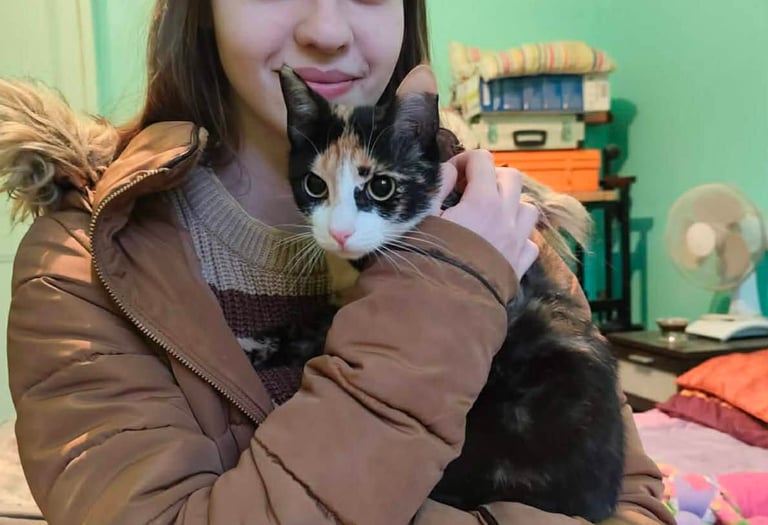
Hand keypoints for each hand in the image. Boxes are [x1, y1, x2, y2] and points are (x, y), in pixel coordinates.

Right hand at [432, 150, 539, 278]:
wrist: (441, 307)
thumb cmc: (424, 260)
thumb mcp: (420, 218)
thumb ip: (436, 188)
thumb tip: (449, 171)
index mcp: (482, 201)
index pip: (482, 160)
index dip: (464, 161)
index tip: (450, 176)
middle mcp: (506, 218)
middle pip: (512, 178)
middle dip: (492, 177)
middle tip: (470, 190)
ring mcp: (516, 243)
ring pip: (528, 208)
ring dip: (511, 204)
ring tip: (489, 214)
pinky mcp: (519, 268)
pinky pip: (530, 243)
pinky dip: (519, 237)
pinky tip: (501, 243)